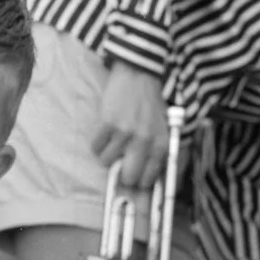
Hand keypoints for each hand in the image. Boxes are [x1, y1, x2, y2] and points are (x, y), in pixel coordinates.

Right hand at [91, 63, 168, 188]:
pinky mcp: (107, 125)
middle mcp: (145, 141)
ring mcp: (125, 133)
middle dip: (122, 176)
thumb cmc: (150, 105)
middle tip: (119, 167)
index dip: (139, 183)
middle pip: (128, 177)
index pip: (149, 179)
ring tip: (113, 142)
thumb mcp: (164, 129)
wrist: (138, 77)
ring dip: (107, 155)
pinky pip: (95, 148)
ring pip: (106, 162)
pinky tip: (105, 133)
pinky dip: (97, 144)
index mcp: (162, 144)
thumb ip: (158, 153)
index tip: (134, 181)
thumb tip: (146, 180)